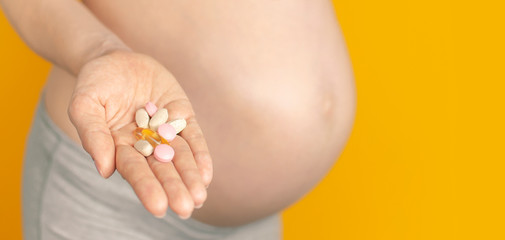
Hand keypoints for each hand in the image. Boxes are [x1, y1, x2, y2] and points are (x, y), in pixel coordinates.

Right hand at [68, 50, 211, 218]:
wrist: (116, 58)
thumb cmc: (95, 83)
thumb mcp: (84, 104)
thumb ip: (93, 134)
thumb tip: (104, 170)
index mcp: (120, 147)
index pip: (135, 171)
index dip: (147, 188)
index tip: (159, 207)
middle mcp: (145, 144)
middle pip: (161, 169)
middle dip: (174, 188)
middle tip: (186, 208)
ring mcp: (165, 131)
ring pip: (180, 157)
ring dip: (190, 177)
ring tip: (199, 197)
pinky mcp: (182, 116)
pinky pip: (193, 137)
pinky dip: (200, 155)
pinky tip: (207, 174)